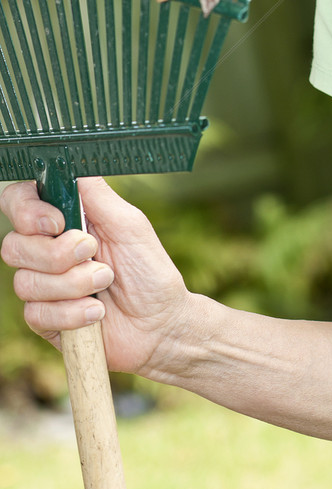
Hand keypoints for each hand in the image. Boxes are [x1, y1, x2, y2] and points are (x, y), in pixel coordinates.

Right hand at [0, 177, 192, 379]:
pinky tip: (97, 314)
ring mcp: (44, 286)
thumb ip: (97, 195)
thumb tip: (72, 164)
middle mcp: (48, 250)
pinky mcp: (45, 320)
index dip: (26, 210)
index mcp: (66, 219)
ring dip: (74, 285)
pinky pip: (36, 314)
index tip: (56, 223)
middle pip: (14, 245)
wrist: (160, 324)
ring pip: (25, 282)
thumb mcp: (129, 224)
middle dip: (57, 254)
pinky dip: (73, 313)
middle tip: (93, 252)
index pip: (19, 202)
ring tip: (106, 282)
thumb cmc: (149, 270)